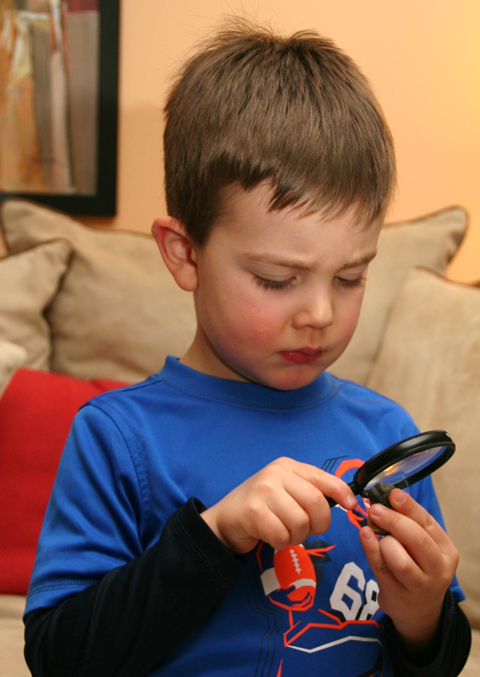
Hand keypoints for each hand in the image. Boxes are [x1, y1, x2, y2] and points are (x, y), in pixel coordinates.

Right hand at [201, 457, 357, 553]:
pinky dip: (280, 542)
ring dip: (296, 536)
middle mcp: (276, 474)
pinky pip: (282, 535)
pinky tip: (271, 536)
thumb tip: (347, 500)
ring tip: (284, 532)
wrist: (225, 519)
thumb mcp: (286, 491)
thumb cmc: (262, 507)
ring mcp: (263, 491)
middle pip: (317, 503)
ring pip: (301, 522)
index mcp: (287, 467)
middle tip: (306, 530)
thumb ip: (310, 491)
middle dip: (318, 524)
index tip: (351, 506)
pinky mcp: (253, 511)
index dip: (342, 493)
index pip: (323, 477)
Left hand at [359, 488, 458, 656]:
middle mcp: (437, 569)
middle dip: (393, 519)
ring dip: (383, 540)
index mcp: (446, 551)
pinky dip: (370, 548)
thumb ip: (411, 524)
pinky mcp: (397, 594)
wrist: (418, 610)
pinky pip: (380, 568)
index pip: (427, 523)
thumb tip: (389, 497)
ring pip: (399, 558)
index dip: (408, 506)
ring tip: (374, 532)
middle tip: (375, 509)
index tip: (392, 494)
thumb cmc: (419, 568)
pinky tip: (364, 535)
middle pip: (415, 539)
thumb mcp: (424, 547)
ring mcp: (418, 585)